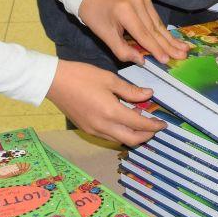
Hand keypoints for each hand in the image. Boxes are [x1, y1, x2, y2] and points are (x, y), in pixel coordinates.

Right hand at [45, 60, 165, 145]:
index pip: (139, 124)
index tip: (163, 123)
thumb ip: (130, 90)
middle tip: (155, 127)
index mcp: (111, 112)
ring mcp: (93, 130)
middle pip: (131, 139)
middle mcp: (103, 126)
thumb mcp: (109, 79)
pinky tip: (123, 121)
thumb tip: (149, 94)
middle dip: (147, 136)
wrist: (54, 82)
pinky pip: (108, 136)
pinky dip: (120, 132)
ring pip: (119, 140)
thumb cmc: (82, 76)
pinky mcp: (86, 129)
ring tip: (141, 123)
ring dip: (133, 135)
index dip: (154, 126)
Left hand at [78, 0, 189, 64]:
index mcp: (125, 11)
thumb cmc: (95, 17)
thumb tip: (142, 61)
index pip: (143, 34)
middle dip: (169, 45)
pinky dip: (162, 29)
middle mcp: (136, 1)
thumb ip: (122, 50)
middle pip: (154, 28)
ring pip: (157, 23)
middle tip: (183, 56)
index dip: (156, 49)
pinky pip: (154, 16)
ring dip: (170, 38)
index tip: (167, 60)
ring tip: (184, 49)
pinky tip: (173, 39)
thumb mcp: (105, 36)